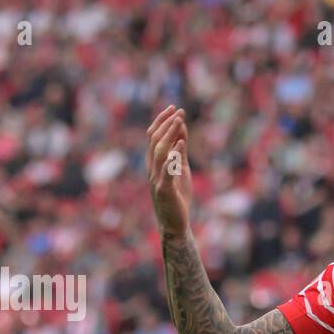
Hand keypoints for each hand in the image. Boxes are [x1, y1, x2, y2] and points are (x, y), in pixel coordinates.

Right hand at [146, 105, 192, 236]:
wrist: (175, 224)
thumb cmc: (178, 198)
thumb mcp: (181, 170)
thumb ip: (180, 153)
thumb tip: (182, 133)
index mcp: (154, 164)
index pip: (153, 137)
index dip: (162, 121)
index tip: (174, 108)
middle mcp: (151, 169)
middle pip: (155, 140)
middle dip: (166, 123)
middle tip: (178, 110)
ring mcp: (156, 179)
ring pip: (159, 151)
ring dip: (169, 134)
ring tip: (179, 121)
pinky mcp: (164, 190)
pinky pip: (167, 169)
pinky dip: (173, 155)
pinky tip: (181, 143)